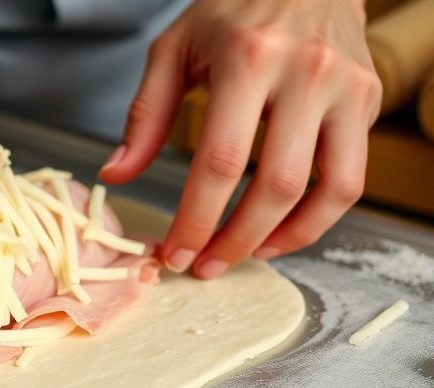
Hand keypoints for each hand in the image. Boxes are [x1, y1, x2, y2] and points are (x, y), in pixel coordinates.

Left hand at [100, 0, 380, 277]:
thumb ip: (145, 115)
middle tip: (203, 266)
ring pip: (326, 190)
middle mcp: (305, 74)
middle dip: (235, 240)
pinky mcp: (366, 101)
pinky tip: (279, 232)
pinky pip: (349, 179)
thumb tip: (116, 173)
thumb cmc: (232, 8)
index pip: (221, 161)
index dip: (197, 218)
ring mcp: (345, 88)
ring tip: (242, 257)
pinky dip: (317, 218)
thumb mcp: (174, 48)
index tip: (175, 251)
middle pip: (276, 185)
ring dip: (282, 239)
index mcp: (248, 60)